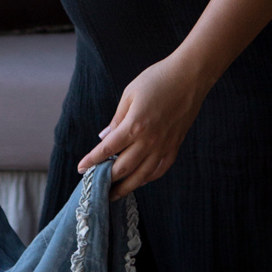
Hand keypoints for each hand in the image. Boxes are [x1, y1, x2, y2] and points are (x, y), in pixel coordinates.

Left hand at [78, 54, 211, 199]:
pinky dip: (148, 178)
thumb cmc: (158, 80)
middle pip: (123, 168)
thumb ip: (117, 119)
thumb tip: (104, 137)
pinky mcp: (175, 146)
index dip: (92, 161)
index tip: (81, 168)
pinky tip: (140, 180)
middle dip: (107, 179)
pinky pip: (160, 170)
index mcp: (134, 125)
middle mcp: (148, 140)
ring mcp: (163, 146)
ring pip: (142, 176)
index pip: (107, 150)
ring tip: (115, 194)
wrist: (190, 77)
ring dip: (126, 187)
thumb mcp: (130, 94)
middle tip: (96, 186)